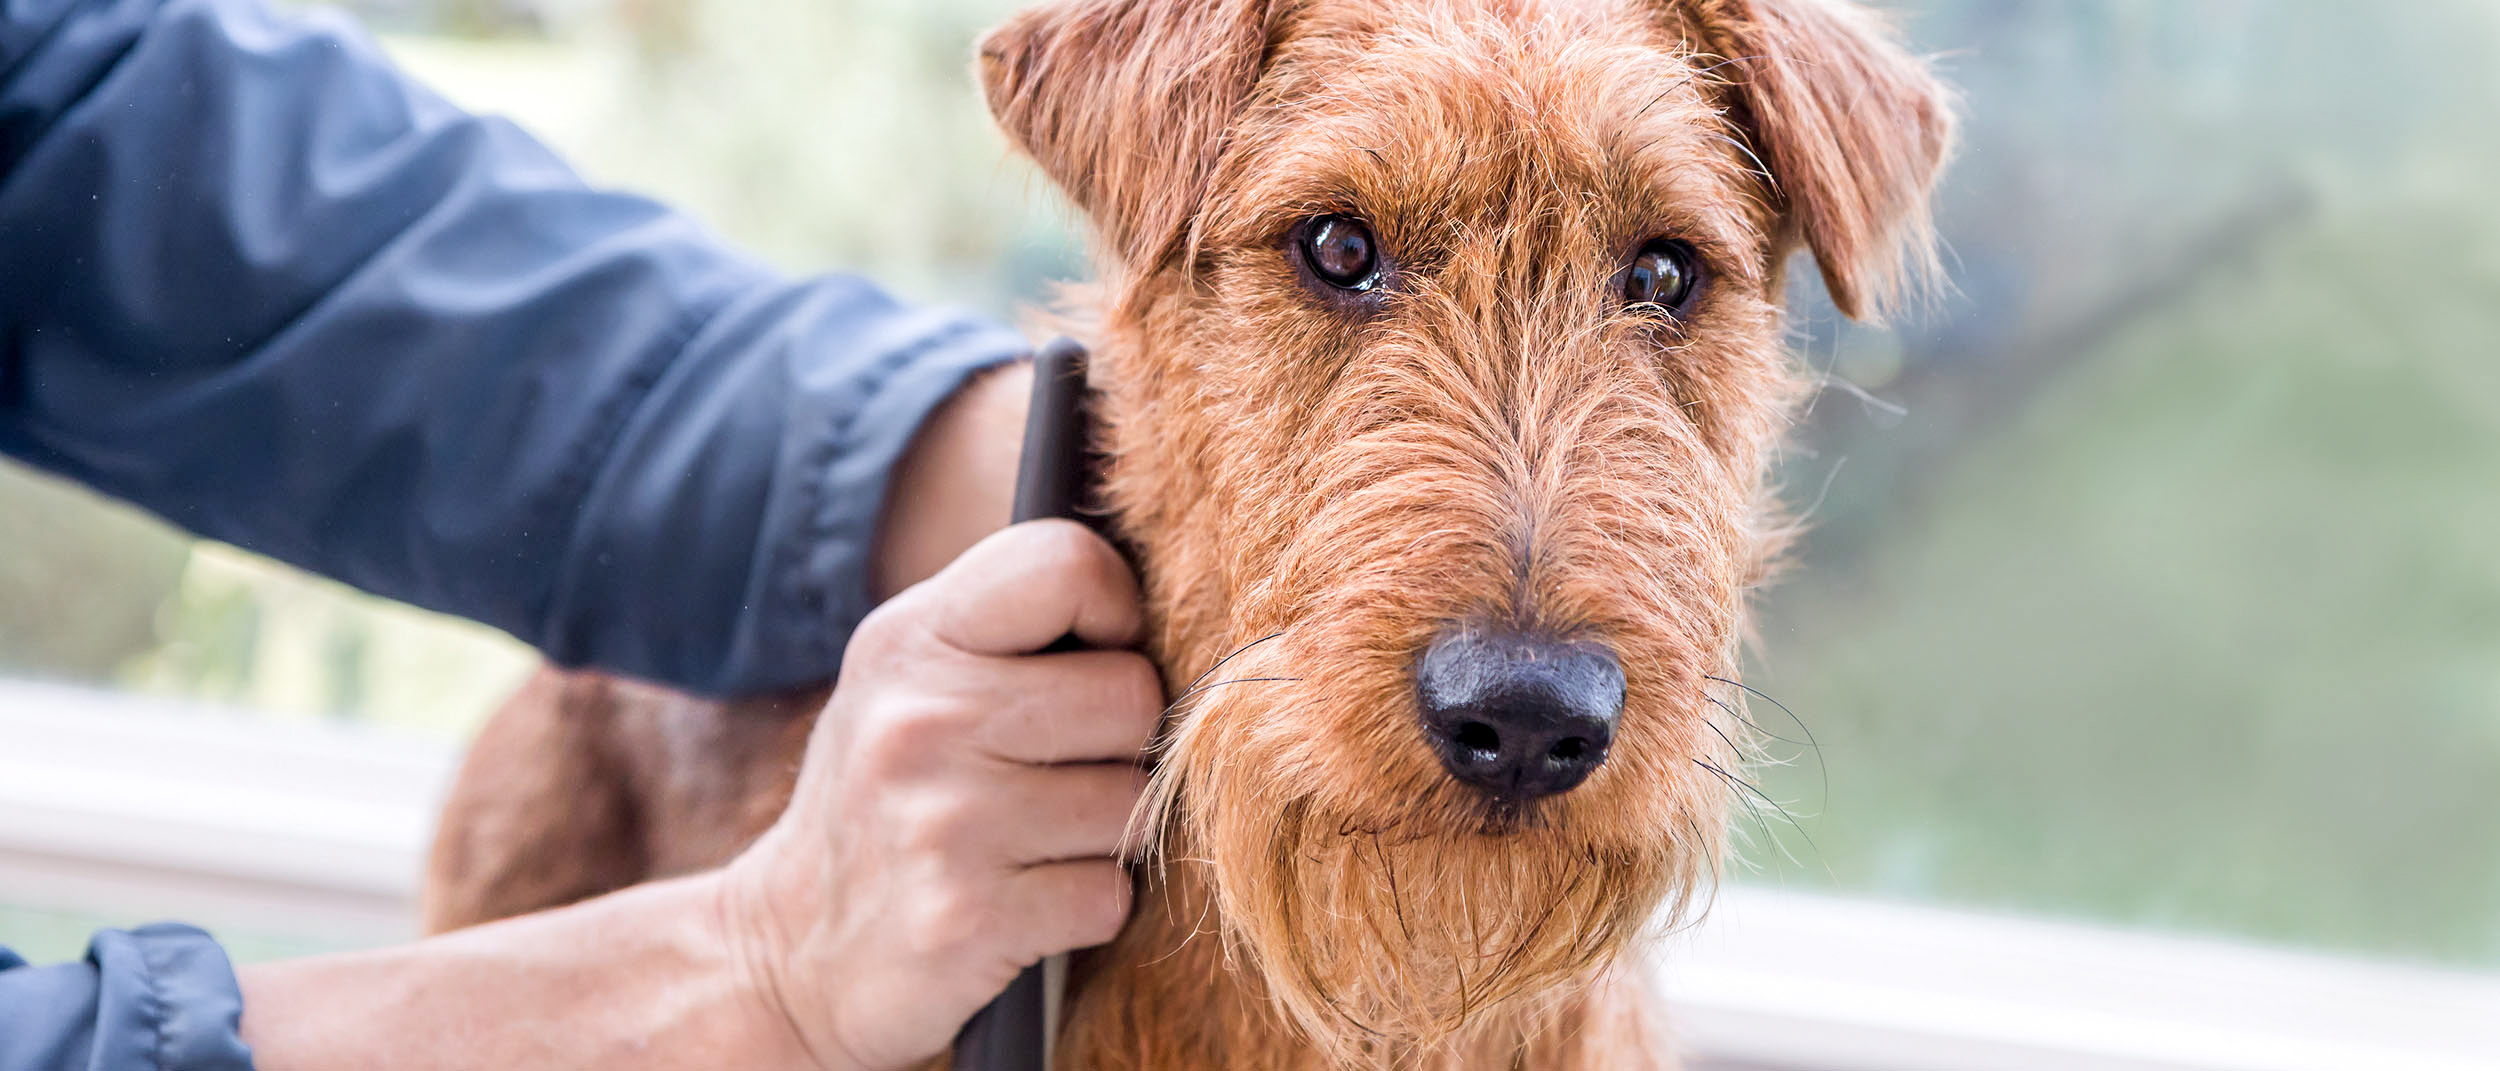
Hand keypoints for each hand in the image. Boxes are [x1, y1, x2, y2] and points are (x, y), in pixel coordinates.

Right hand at [718, 520, 1161, 1069]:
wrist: (788, 952)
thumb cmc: (885, 799)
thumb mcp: (907, 681)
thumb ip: (1008, 630)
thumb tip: (1153, 605)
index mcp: (910, 640)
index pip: (1065, 563)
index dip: (1113, 609)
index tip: (1090, 659)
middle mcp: (922, 719)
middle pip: (1132, 695)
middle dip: (1118, 744)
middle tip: (1052, 774)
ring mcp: (944, 822)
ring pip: (1133, 803)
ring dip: (1104, 834)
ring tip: (1030, 842)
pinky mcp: (967, 918)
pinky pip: (1110, 894)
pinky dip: (1085, 906)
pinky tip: (1022, 901)